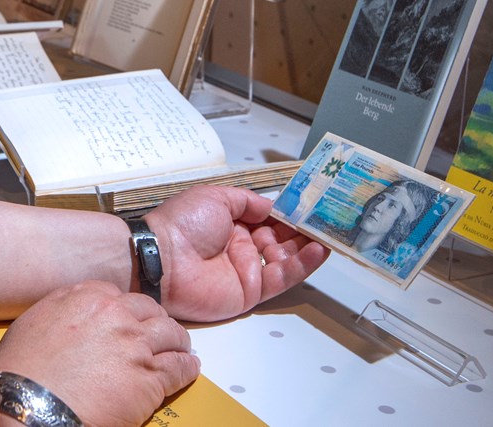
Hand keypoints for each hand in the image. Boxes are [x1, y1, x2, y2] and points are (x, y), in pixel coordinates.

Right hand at [0, 281, 198, 426]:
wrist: (28, 404)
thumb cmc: (21, 371)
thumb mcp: (32, 324)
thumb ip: (61, 313)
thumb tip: (70, 320)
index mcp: (85, 297)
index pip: (120, 295)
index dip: (128, 310)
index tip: (130, 317)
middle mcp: (114, 314)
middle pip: (149, 310)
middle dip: (155, 321)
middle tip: (158, 331)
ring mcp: (135, 344)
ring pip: (171, 334)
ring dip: (177, 341)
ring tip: (180, 347)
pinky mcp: (149, 376)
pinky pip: (179, 367)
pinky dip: (187, 367)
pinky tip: (189, 368)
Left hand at [143, 186, 328, 322]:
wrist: (162, 260)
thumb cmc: (183, 223)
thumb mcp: (215, 199)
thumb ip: (247, 202)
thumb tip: (273, 205)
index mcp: (230, 223)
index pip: (268, 218)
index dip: (288, 213)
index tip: (313, 205)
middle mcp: (240, 246)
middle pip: (280, 239)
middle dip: (302, 230)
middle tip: (329, 220)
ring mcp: (246, 270)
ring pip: (285, 259)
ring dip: (307, 247)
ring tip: (328, 234)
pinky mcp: (251, 292)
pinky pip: (281, 279)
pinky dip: (301, 265)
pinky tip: (317, 250)